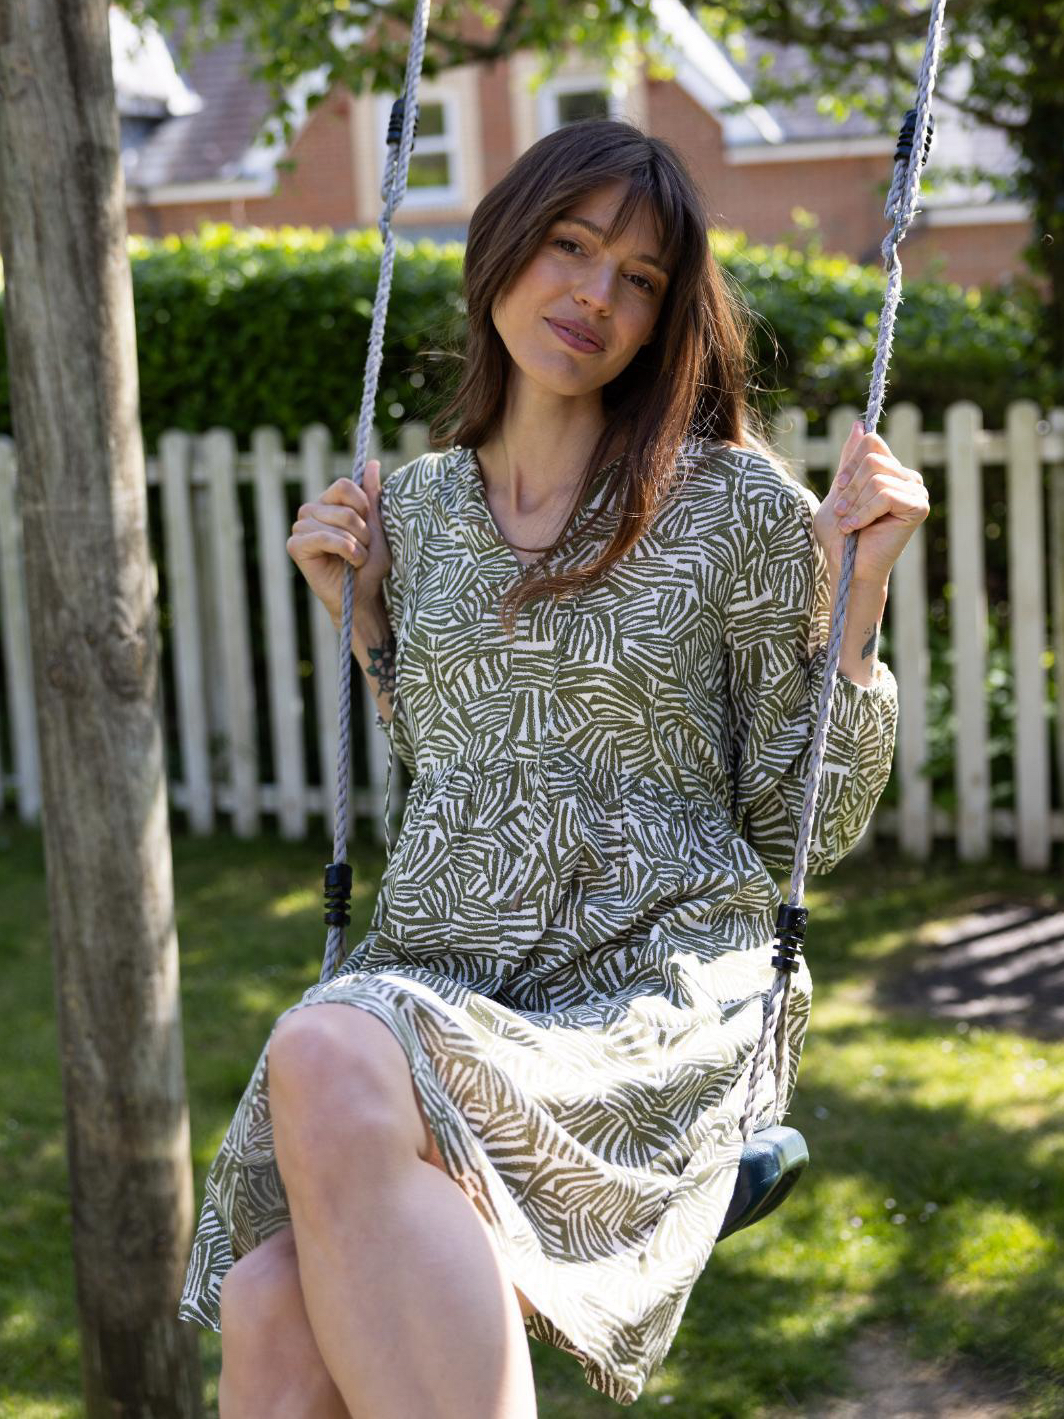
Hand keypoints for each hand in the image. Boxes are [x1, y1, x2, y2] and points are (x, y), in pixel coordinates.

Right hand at [286, 459, 391, 627]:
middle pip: (342, 506)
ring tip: (357, 559)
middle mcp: (310, 510)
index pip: (344, 485)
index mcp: (328, 502)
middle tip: (364, 549)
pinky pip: (323, 537)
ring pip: (335, 522)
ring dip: (356, 544)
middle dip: (363, 531)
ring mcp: (300, 527)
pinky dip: (345, 550)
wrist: (363, 595)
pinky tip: (349, 563)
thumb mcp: (376, 525)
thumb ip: (372, 494)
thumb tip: (372, 462)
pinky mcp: (295, 545)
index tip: (370, 527)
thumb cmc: (370, 564)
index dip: (363, 506)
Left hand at [812, 420, 929, 584]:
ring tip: (849, 524)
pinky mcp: (919, 506)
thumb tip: (859, 425)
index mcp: (890, 470)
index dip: (850, 464)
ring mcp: (916, 490)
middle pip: (872, 459)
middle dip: (849, 489)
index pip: (871, 443)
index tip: (839, 488)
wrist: (847, 567)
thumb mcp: (839, 490)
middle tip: (843, 513)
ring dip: (855, 504)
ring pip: (877, 477)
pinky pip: (886, 495)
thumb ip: (850, 459)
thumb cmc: (840, 534)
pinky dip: (865, 512)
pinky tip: (857, 527)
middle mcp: (907, 477)